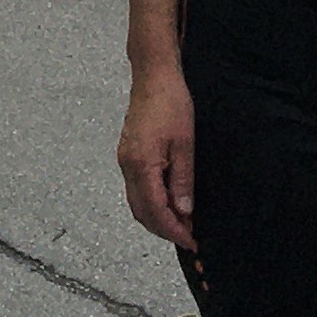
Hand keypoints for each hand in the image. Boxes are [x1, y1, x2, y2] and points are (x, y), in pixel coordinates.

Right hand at [116, 64, 197, 249]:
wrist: (153, 76)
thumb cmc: (171, 103)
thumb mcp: (185, 144)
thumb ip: (183, 181)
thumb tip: (184, 211)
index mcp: (141, 164)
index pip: (156, 210)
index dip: (174, 230)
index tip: (191, 241)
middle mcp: (127, 166)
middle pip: (141, 212)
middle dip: (164, 229)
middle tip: (188, 236)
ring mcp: (125, 160)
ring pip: (137, 202)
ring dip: (157, 217)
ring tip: (182, 221)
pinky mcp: (128, 154)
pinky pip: (136, 188)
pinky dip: (151, 202)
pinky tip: (169, 200)